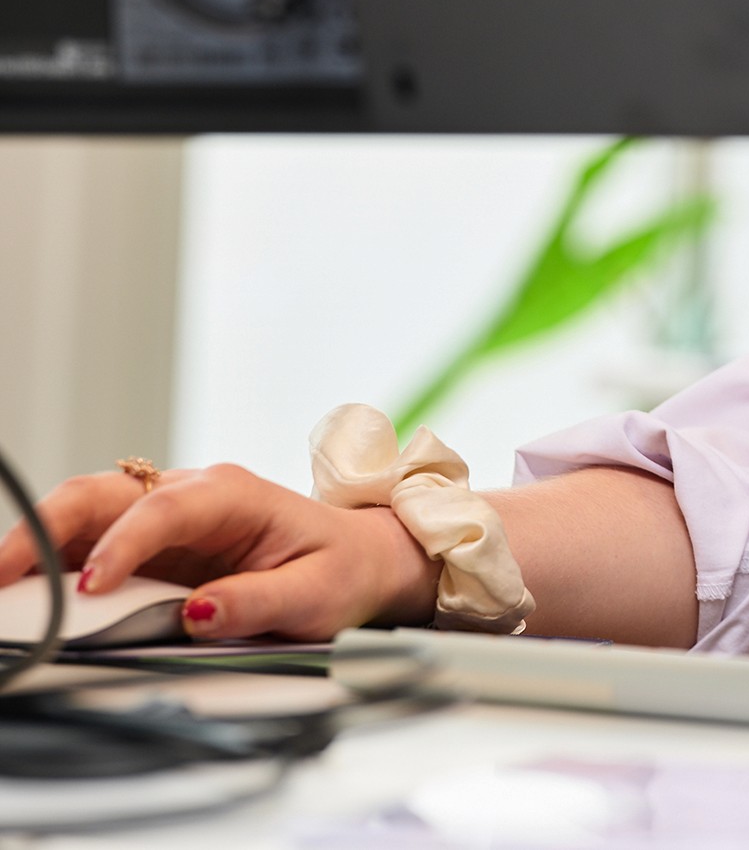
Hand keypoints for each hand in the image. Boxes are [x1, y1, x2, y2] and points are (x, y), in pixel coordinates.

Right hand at [0, 464, 434, 639]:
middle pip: (102, 493)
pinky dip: (51, 559)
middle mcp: (190, 493)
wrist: (356, 558)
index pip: (162, 508)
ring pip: (83, 510)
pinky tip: (27, 589)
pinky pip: (88, 540)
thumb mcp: (316, 594)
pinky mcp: (149, 542)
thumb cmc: (339, 569)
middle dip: (44, 528)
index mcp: (232, 494)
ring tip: (0, 584)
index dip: (121, 544)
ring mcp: (164, 514)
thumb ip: (259, 602)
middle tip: (1, 575)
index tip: (90, 587)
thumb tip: (199, 612)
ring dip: (36, 542)